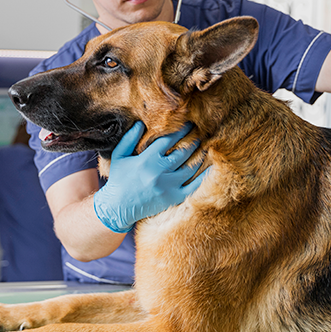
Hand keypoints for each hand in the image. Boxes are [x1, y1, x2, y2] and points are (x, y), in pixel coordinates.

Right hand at [94, 122, 208, 232]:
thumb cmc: (118, 180)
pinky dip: (204, 176)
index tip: (188, 123)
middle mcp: (159, 171)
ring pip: (191, 166)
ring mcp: (168, 186)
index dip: (180, 130)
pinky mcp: (174, 198)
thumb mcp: (119, 156)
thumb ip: (129, 139)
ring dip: (200, 155)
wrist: (118, 208)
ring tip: (205, 146)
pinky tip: (212, 168)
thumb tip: (140, 123)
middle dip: (193, 139)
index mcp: (147, 159)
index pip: (169, 140)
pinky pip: (194, 186)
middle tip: (200, 132)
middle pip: (183, 151)